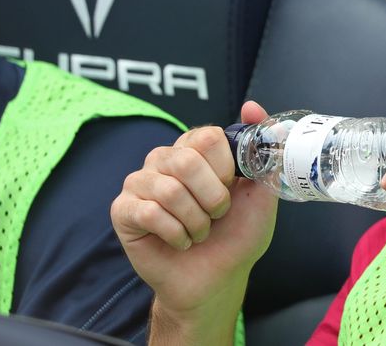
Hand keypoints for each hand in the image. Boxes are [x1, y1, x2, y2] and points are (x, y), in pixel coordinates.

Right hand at [110, 100, 278, 342]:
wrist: (218, 278)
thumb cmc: (238, 234)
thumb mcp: (263, 190)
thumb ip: (262, 149)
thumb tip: (252, 107)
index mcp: (197, 148)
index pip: (207, 137)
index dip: (224, 169)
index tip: (231, 189)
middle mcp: (165, 159)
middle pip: (186, 160)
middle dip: (212, 198)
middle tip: (217, 215)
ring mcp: (140, 183)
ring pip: (169, 190)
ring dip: (196, 221)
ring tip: (200, 231)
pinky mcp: (123, 210)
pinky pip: (149, 213)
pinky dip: (176, 234)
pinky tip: (181, 242)